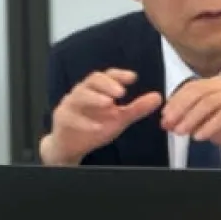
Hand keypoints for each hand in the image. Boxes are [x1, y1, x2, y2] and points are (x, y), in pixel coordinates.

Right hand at [41, 69, 162, 165]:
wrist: (71, 146)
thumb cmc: (94, 125)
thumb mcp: (119, 118)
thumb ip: (137, 108)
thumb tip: (158, 97)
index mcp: (98, 89)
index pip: (108, 76)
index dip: (119, 75)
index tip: (133, 77)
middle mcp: (83, 92)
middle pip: (93, 80)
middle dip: (107, 84)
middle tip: (121, 92)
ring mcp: (70, 104)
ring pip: (79, 95)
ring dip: (95, 99)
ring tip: (109, 104)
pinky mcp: (62, 119)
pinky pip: (70, 117)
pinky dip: (84, 122)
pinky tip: (97, 127)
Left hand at [161, 77, 220, 174]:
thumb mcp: (208, 123)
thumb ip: (190, 120)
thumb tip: (167, 122)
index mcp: (218, 83)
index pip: (192, 87)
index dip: (176, 101)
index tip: (164, 116)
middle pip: (199, 92)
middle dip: (181, 108)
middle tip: (169, 124)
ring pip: (209, 102)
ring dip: (192, 118)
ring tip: (181, 132)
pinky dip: (209, 126)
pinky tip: (199, 137)